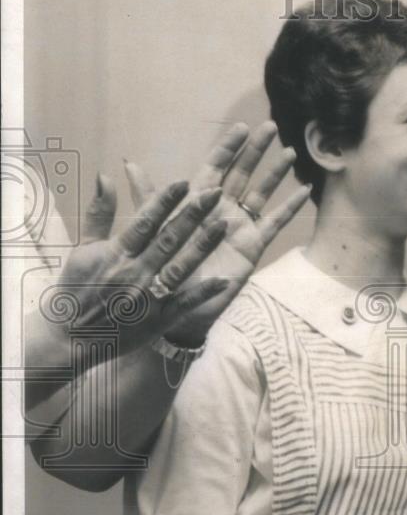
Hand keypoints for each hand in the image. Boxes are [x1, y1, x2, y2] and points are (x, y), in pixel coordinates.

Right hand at [26, 174, 231, 365]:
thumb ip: (99, 212)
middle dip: (192, 215)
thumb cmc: (78, 287)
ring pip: (180, 267)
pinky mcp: (158, 319)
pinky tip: (225, 280)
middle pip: (168, 240)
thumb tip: (105, 177)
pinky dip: (204, 292)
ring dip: (203, 246)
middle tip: (214, 194)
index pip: (145, 222)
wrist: (72, 337)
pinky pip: (185, 303)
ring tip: (223, 225)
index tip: (184, 183)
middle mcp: (134, 272)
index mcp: (116, 253)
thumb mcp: (84, 248)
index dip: (165, 201)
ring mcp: (148, 297)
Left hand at [123, 121, 311, 346]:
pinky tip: (304, 191)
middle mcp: (221, 209)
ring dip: (276, 174)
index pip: (216, 166)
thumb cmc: (156, 268)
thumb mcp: (148, 229)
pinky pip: (274, 222)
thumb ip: (146, 197)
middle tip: (270, 127)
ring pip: (261, 193)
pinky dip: (290, 207)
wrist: (170, 304)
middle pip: (243, 173)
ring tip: (291, 153)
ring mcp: (239, 226)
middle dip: (256, 151)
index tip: (242, 126)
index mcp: (196, 201)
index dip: (228, 146)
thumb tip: (126, 163)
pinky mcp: (252, 246)